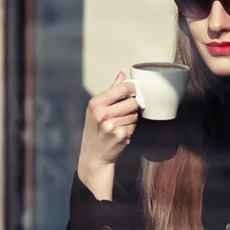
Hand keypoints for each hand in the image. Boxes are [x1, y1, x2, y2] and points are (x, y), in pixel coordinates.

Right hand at [77, 71, 138, 198]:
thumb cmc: (96, 129)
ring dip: (131, 119)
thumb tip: (122, 74)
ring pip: (135, 115)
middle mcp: (102, 114)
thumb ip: (112, 91)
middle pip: (132, 102)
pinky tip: (121, 133)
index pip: (122, 88)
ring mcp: (111, 126)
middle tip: (124, 113)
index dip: (132, 88)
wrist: (94, 155)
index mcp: (95, 103)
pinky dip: (130, 129)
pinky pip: (134, 126)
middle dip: (132, 107)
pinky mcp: (121, 135)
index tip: (134, 89)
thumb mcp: (97, 108)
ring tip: (120, 124)